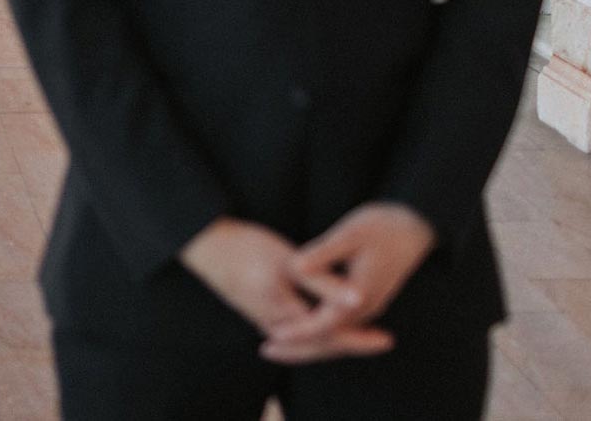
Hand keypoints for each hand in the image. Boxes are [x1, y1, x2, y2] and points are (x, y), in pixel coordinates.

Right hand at [181, 218, 391, 361]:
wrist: (204, 244)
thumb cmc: (244, 247)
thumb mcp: (288, 262)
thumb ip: (323, 283)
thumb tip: (360, 301)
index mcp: (284, 315)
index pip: (330, 337)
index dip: (360, 339)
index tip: (385, 338)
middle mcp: (274, 326)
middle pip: (320, 346)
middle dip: (350, 344)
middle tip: (382, 340)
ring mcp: (265, 322)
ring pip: (308, 342)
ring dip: (334, 340)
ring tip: (362, 333)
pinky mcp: (259, 314)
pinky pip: (296, 334)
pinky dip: (316, 332)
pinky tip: (326, 321)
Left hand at [264, 204, 433, 363]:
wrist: (415, 226)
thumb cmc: (382, 225)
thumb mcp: (349, 234)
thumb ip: (322, 254)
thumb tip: (294, 268)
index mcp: (360, 295)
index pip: (324, 324)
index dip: (297, 332)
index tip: (272, 337)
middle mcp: (366, 307)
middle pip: (329, 338)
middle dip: (298, 347)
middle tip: (265, 351)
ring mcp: (368, 306)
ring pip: (335, 334)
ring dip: (307, 340)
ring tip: (276, 343)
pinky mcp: (366, 300)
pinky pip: (340, 324)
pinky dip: (318, 329)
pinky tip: (300, 323)